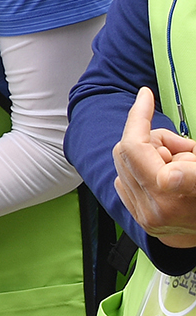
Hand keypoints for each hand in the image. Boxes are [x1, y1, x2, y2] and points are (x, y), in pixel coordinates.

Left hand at [113, 87, 195, 248]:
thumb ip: (190, 167)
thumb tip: (163, 169)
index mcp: (169, 196)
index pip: (135, 146)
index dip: (139, 116)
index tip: (145, 96)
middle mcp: (152, 210)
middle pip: (127, 150)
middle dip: (154, 140)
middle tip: (184, 148)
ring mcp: (144, 217)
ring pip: (126, 164)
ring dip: (151, 156)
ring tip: (181, 166)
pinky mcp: (140, 219)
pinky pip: (127, 179)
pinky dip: (144, 170)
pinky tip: (167, 177)